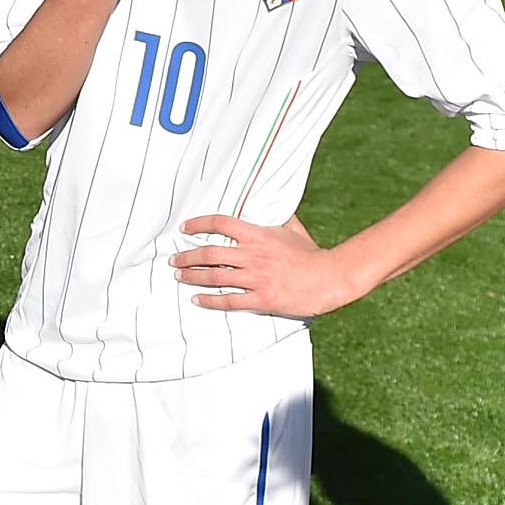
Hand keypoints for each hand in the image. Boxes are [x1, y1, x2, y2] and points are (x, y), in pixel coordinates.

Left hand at [170, 214, 359, 317]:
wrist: (331, 278)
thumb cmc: (312, 254)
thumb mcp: (293, 230)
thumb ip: (278, 218)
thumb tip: (272, 203)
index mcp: (259, 235)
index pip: (221, 223)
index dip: (199, 224)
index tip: (184, 228)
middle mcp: (254, 255)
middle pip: (210, 253)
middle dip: (187, 256)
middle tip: (173, 259)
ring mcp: (257, 278)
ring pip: (214, 276)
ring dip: (192, 276)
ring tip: (179, 275)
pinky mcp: (261, 299)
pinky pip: (228, 300)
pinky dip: (209, 300)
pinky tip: (196, 299)